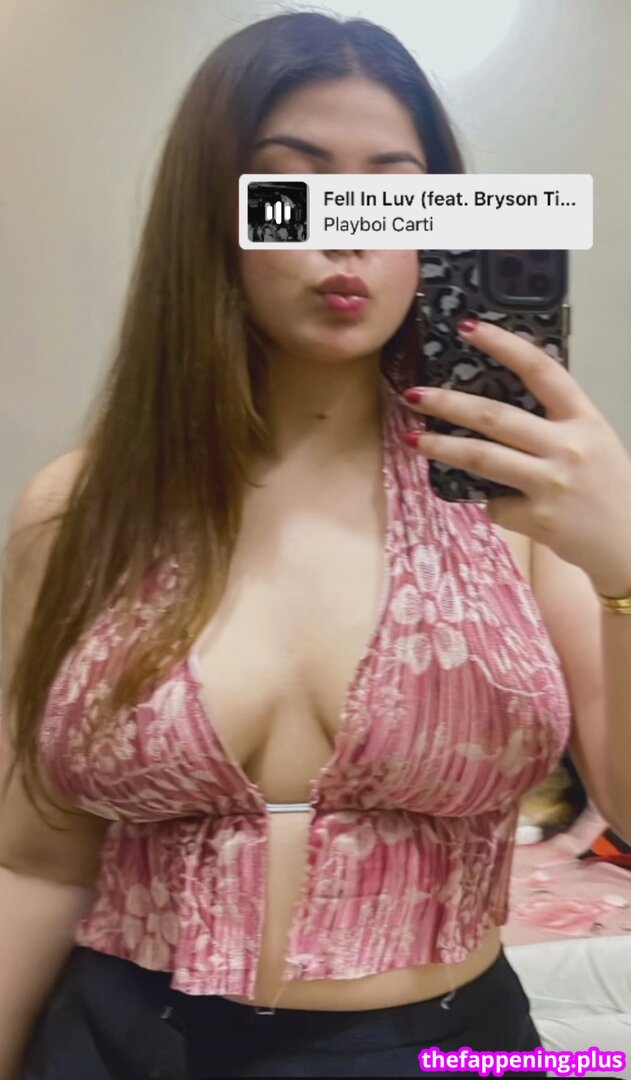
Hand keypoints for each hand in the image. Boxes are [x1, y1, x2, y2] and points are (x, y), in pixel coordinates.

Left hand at [402, 318, 630, 595]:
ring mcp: (550, 483)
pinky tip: (505, 506)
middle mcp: (568, 446)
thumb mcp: (595, 441)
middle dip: (447, 403)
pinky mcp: (537, 518)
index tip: (469, 328)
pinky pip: (496, 504)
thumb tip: (501, 409)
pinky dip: (493, 503)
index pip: (541, 369)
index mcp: (585, 419)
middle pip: (494, 416)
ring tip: (414, 439)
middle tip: (414, 394)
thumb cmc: (610, 490)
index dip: (503, 345)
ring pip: (481, 458)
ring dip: (441, 446)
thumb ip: (558, 423)